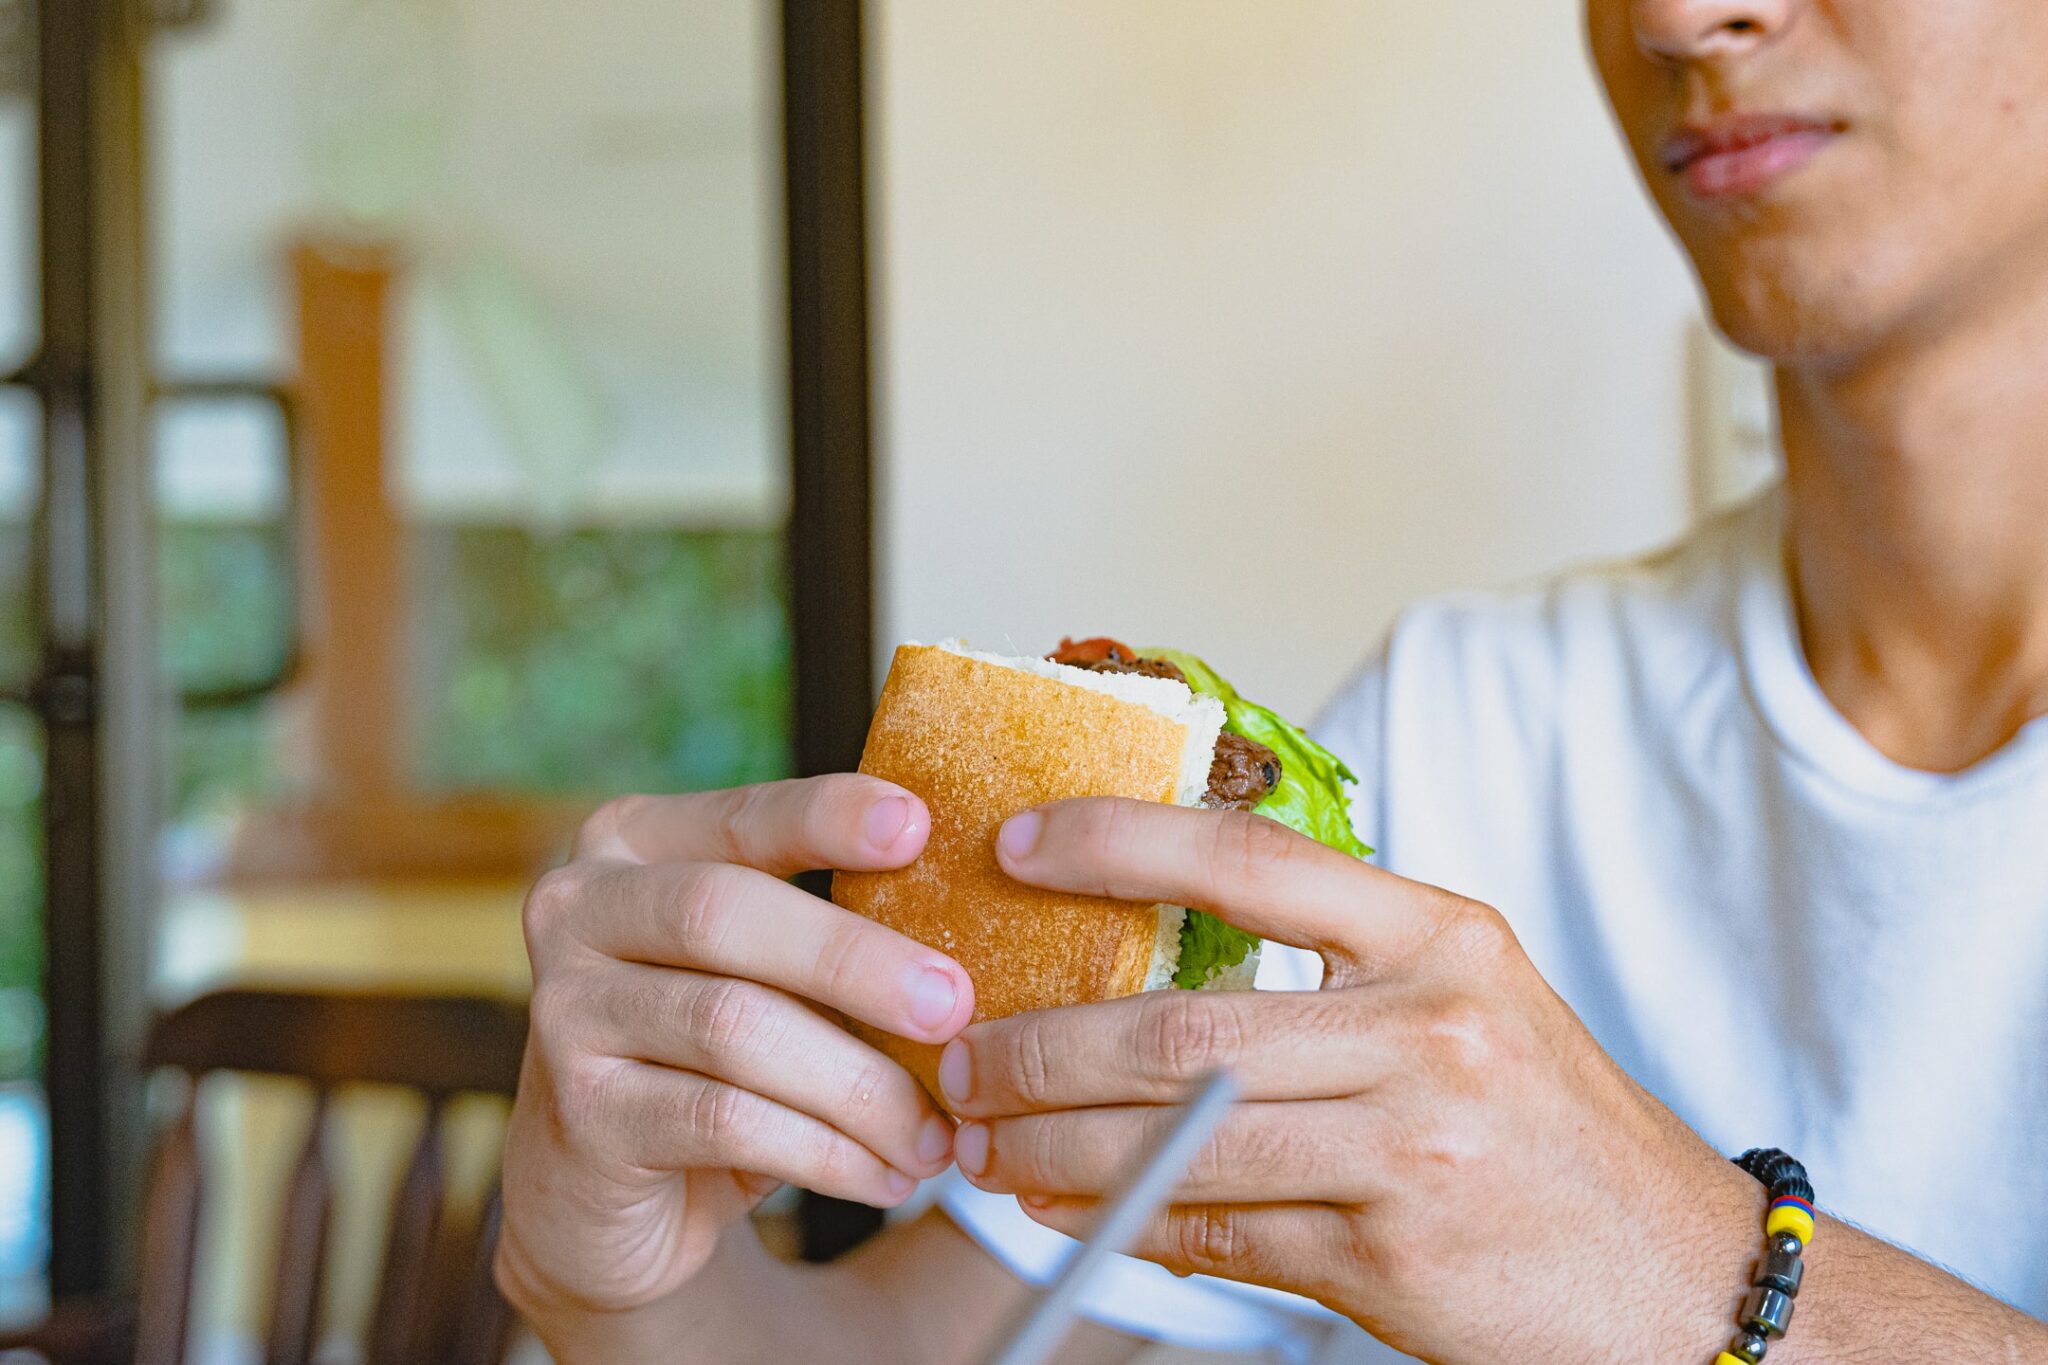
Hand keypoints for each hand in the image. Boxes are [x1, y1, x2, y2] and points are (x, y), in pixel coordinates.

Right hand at [496, 778, 973, 1325]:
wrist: (602, 1190)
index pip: (739, 817)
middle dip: (852, 959)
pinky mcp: (581, 1114)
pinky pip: (724, 1121)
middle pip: (724, 914)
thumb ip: (829, 938)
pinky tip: (886, 1175)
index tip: (919, 825)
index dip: (826, 816)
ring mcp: (565, 1012)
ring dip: (857, 1084)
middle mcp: (578, 909)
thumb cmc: (712, 1052)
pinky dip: (824, 1151)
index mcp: (632, 842)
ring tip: (936, 1133)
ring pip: (734, 1028)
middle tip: (955, 1007)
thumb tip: (973, 938)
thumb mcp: (764, 976)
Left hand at [940, 799, 1763, 1363]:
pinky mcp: (1390, 1256)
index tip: (1016, 845)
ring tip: (981, 1141)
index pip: (1248, 859)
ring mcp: (1411, 1146)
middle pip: (1180, 1022)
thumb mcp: (1470, 1007)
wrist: (1685, 1282)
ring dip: (1053, 1147)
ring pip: (1177, 1136)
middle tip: (959, 1054)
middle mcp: (1429, 1027)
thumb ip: (1335, 976)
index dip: (1117, 843)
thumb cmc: (1555, 1134)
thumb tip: (1152, 973)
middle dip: (1040, 1044)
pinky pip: (1217, 1230)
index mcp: (1440, 936)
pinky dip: (1120, 1220)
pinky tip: (1063, 1209)